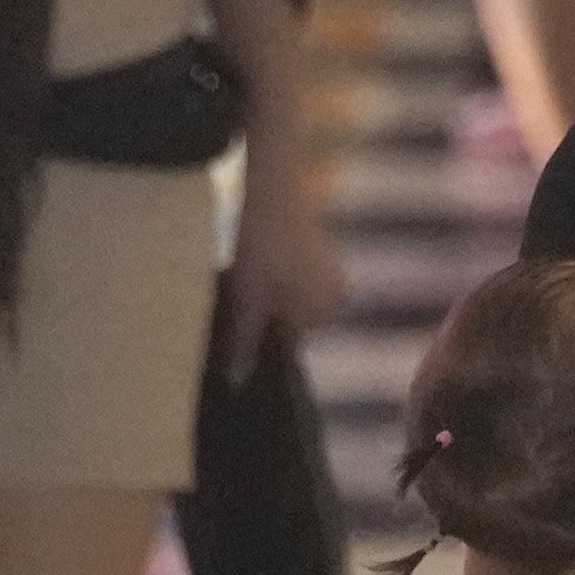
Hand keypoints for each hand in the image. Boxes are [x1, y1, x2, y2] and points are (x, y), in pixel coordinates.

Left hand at [223, 176, 348, 347]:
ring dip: (271, 295)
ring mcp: (332, 268)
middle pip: (294, 320)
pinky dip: (279, 275)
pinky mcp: (321, 247)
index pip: (289, 343)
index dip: (261, 339)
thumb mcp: (246, 303)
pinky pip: (297, 275)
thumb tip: (236, 383)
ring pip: (295, 297)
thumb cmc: (261, 252)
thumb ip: (245, 344)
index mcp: (323, 312)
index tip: (236, 329)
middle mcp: (337, 294)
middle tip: (236, 302)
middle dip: (268, 316)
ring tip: (242, 281)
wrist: (269, 192)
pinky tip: (255, 263)